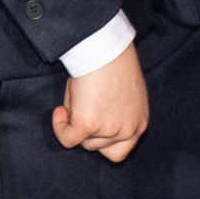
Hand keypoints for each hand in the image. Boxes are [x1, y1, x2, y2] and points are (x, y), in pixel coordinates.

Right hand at [54, 45, 147, 163]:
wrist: (105, 48)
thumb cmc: (114, 63)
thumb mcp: (124, 96)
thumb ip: (114, 115)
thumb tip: (91, 126)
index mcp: (140, 123)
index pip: (122, 150)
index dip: (103, 141)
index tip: (94, 127)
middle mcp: (129, 130)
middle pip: (99, 147)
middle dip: (87, 131)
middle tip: (82, 107)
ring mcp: (109, 129)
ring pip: (83, 142)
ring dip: (75, 125)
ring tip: (76, 99)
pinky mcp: (89, 124)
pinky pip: (67, 138)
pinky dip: (59, 127)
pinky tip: (60, 111)